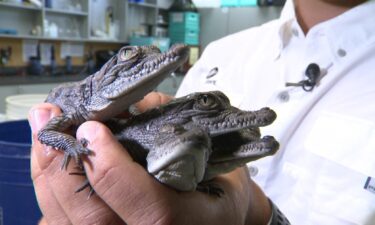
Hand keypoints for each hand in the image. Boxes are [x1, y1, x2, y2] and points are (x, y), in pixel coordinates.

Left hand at [29, 92, 270, 224]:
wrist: (216, 213)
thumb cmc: (219, 180)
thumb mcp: (211, 151)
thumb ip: (171, 123)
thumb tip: (125, 102)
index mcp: (192, 222)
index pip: (151, 210)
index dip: (115, 171)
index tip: (93, 128)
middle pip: (96, 220)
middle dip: (64, 165)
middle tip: (48, 119)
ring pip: (72, 224)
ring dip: (49, 175)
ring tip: (42, 133)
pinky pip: (66, 223)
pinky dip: (51, 191)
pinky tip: (48, 161)